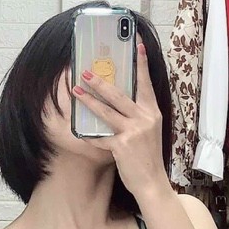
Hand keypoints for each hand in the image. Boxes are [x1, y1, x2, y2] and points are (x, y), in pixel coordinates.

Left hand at [72, 41, 170, 201]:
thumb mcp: (149, 132)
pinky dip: (90, 135)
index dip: (140, 64)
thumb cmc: (148, 157)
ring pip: (106, 111)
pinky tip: (78, 131)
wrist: (152, 182)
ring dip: (88, 100)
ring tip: (75, 91)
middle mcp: (145, 119)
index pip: (145, 84)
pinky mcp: (121, 146)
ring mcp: (133, 132)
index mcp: (153, 113)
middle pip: (119, 95)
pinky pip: (101, 137)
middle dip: (100, 82)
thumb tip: (120, 102)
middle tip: (85, 71)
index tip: (137, 45)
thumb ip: (138, 116)